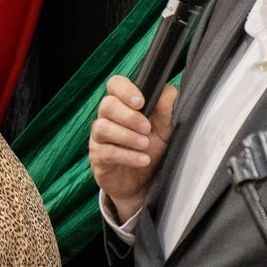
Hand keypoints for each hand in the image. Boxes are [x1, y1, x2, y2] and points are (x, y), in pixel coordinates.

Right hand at [89, 76, 177, 220]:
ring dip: (127, 136)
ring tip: (145, 144)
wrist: (144, 182)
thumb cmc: (152, 149)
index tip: (141, 102)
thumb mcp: (166, 128)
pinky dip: (127, 156)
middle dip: (129, 116)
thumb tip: (168, 92)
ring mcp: (100, 138)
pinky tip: (143, 160)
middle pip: (107, 105)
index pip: (115, 84)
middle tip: (147, 128)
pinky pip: (107, 152)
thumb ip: (167, 109)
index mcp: (123, 104)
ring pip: (103, 127)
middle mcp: (107, 117)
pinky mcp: (98, 157)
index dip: (126, 90)